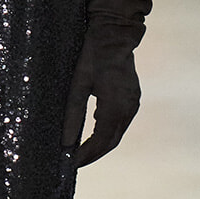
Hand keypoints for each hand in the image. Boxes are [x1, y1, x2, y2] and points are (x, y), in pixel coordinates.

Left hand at [62, 24, 140, 165]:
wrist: (115, 35)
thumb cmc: (93, 55)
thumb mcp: (77, 82)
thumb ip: (72, 113)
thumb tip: (65, 142)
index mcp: (115, 104)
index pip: (102, 140)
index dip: (87, 155)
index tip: (71, 163)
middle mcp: (129, 107)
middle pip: (111, 141)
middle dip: (93, 154)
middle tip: (74, 163)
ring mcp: (134, 103)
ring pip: (117, 134)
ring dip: (100, 145)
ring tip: (81, 153)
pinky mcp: (134, 99)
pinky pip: (120, 123)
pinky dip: (107, 133)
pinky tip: (93, 136)